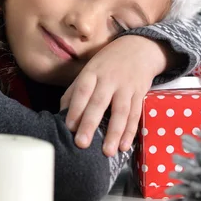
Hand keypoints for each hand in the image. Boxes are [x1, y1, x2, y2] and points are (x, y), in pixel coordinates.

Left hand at [60, 36, 169, 156]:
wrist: (139, 48)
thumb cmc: (108, 63)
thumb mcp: (89, 70)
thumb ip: (75, 91)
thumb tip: (61, 114)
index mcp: (93, 72)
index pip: (82, 90)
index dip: (75, 108)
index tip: (69, 128)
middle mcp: (109, 79)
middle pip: (99, 102)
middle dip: (90, 123)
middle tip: (82, 144)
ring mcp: (126, 87)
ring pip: (120, 111)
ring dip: (114, 132)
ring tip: (107, 152)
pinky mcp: (140, 94)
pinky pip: (135, 114)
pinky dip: (130, 131)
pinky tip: (124, 146)